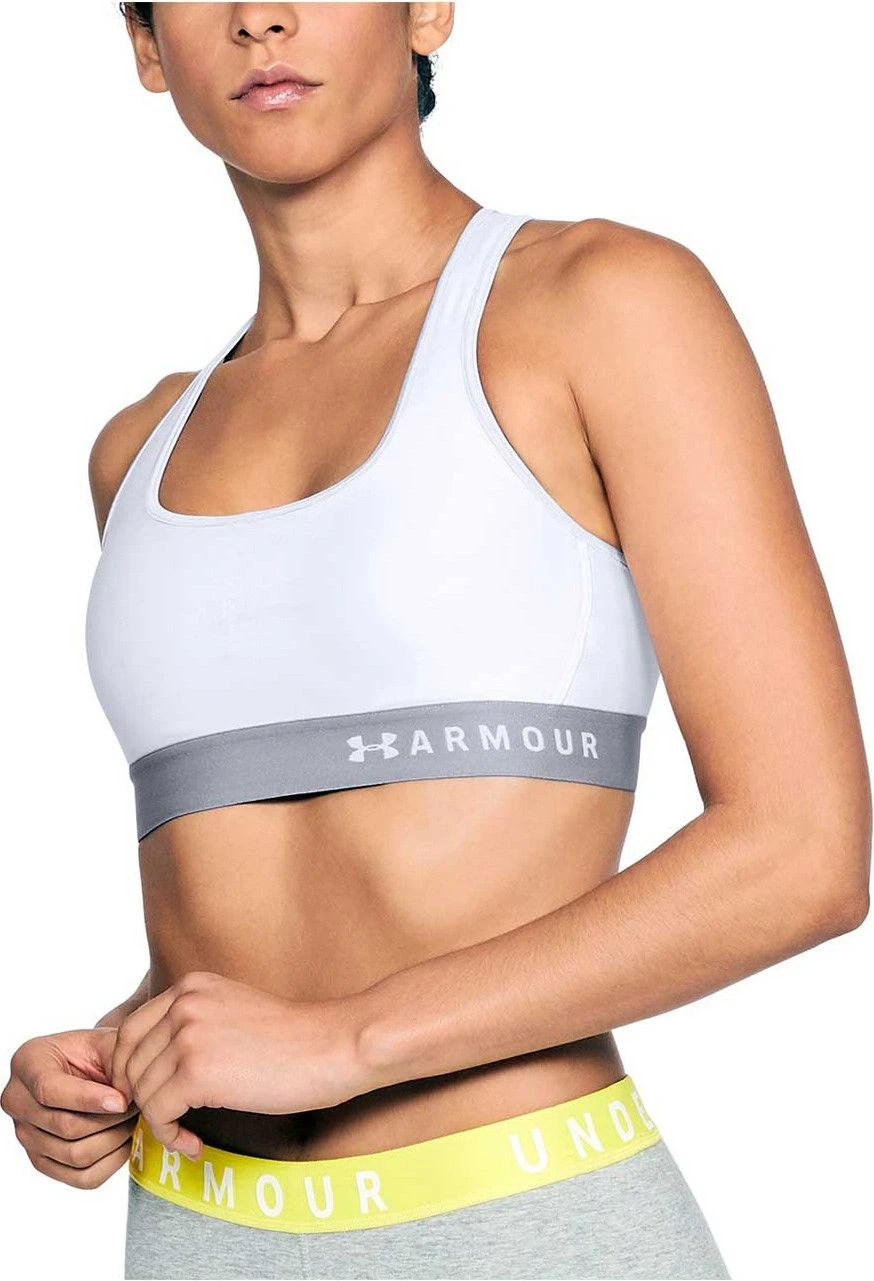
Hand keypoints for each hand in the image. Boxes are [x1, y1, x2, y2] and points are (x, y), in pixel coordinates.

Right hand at [1, 1028, 139, 1187]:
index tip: (121, 1101)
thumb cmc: (94, 1051)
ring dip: (114, 1138)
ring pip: (76, 1155)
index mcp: (28, 1064)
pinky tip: (124, 1139)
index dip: (89, 1099)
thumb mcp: (104, 1042)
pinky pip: (82, 1177)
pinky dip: (112, 1162)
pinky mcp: (43, 1161)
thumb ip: (117, 1060)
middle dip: (111, 1119)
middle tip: (137, 1105)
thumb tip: (128, 1097)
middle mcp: (18, 1102)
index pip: (49, 1090)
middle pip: (66, 1127)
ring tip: (131, 1118)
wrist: (86, 1066)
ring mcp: (27, 1136)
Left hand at [110, 971, 364, 1157]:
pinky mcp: (196, 1072)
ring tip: (187, 1133)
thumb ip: (192, 1024)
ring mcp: (187, 1036)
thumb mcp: (232, 1011)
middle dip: (139, 1098)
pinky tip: (195, 1143)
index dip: (130, 1070)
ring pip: (140, 1090)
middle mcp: (183, 1004)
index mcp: (190, 986)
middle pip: (127, 1062)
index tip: (150, 1096)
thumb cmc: (293, 1038)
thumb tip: (152, 1063)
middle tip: (166, 1120)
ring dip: (157, 1120)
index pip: (129, 1031)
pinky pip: (157, 1114)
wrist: (333, 1047)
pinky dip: (170, 1136)